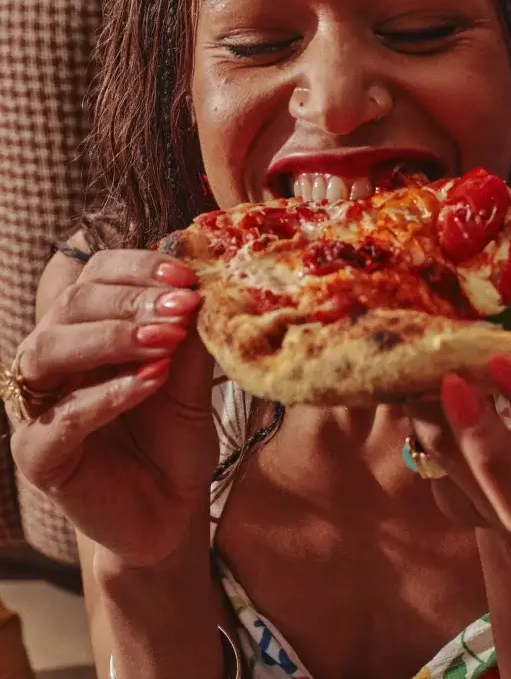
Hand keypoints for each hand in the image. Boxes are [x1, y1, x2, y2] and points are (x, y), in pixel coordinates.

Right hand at [10, 251, 217, 566]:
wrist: (170, 511)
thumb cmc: (173, 438)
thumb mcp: (191, 378)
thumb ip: (190, 336)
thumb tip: (202, 285)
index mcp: (84, 328)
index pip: (95, 275)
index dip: (137, 268)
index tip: (187, 276)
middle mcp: (51, 358)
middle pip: (70, 304)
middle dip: (130, 301)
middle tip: (182, 306)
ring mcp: (37, 406)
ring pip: (48, 350)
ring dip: (112, 337)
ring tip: (166, 339)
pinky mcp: (37, 455)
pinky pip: (60, 418)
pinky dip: (106, 395)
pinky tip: (151, 381)